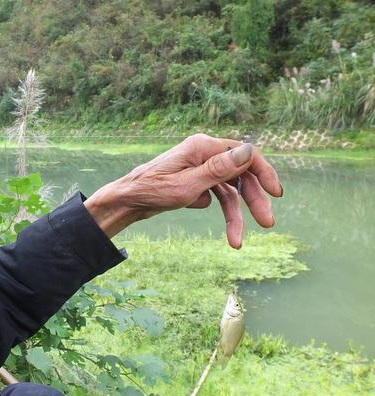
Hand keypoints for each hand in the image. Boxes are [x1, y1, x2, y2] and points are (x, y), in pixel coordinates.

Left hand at [84, 133, 281, 247]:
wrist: (127, 202)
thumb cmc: (153, 191)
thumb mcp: (190, 185)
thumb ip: (221, 169)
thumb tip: (249, 150)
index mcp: (203, 146)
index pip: (245, 155)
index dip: (264, 173)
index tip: (276, 194)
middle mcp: (204, 153)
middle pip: (240, 175)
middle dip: (253, 200)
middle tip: (267, 223)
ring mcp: (199, 167)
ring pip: (228, 190)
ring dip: (235, 214)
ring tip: (237, 240)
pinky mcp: (194, 180)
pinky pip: (214, 193)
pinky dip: (214, 207)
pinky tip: (193, 206)